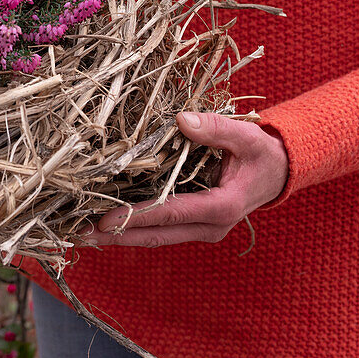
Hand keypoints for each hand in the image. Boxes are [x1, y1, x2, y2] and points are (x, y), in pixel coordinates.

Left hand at [83, 111, 288, 247]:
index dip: (136, 216)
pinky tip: (109, 225)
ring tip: (86, 233)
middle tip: (81, 234)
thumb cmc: (260, 152)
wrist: (277, 173)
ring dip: (122, 236)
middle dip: (118, 236)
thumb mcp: (245, 135)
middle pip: (157, 235)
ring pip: (157, 237)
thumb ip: (216, 128)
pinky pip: (162, 230)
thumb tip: (181, 120)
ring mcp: (202, 230)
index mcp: (222, 206)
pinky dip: (135, 228)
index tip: (105, 219)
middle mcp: (210, 226)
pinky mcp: (195, 226)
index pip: (171, 213)